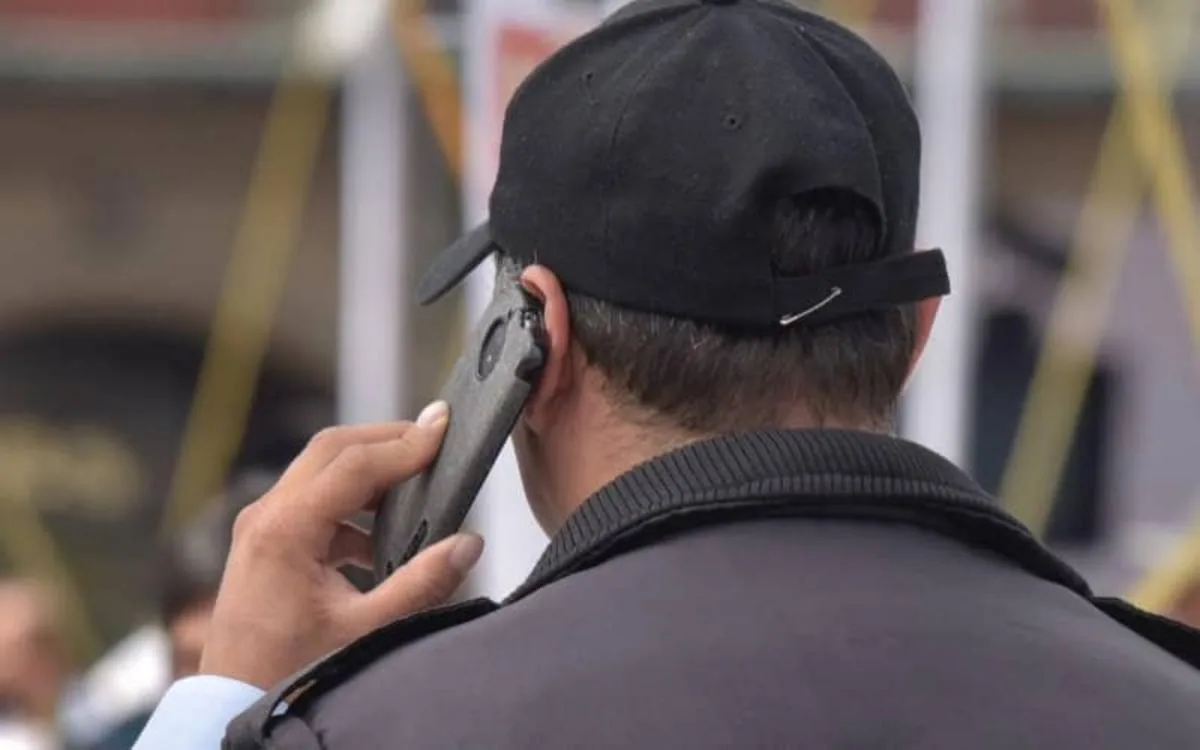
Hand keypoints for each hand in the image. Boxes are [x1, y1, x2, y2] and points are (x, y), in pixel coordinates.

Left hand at [199, 402, 483, 688]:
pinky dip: (353, 500)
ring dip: (370, 467)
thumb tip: (467, 544)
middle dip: (387, 438)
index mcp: (285, 530)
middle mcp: (266, 516)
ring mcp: (261, 526)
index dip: (405, 444)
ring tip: (416, 477)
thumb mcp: (365, 631)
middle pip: (332, 449)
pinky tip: (383, 530)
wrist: (232, 703)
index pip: (354, 464)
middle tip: (434, 436)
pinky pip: (314, 500)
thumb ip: (421, 584)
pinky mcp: (266, 541)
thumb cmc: (285, 672)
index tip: (443, 427)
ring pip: (321, 469)